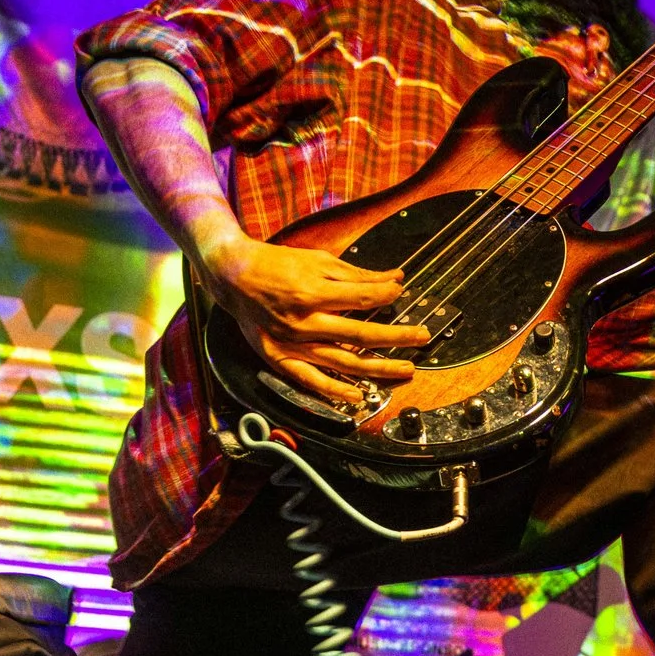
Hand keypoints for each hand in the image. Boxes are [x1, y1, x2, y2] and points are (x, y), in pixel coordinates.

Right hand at [198, 235, 434, 408]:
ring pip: (342, 362)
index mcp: (311, 291)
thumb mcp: (317, 260)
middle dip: (396, 337)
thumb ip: (357, 274)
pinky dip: (334, 390)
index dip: (386, 296)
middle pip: (359, 334)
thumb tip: (396, 278)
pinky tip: (358, 395)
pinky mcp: (279, 357)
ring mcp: (291, 343)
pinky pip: (310, 379)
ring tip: (405, 370)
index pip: (361, 299)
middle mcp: (302, 321)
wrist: (232, 275)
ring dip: (377, 368)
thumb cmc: (276, 264)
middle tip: (422, 337)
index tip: (401, 293)